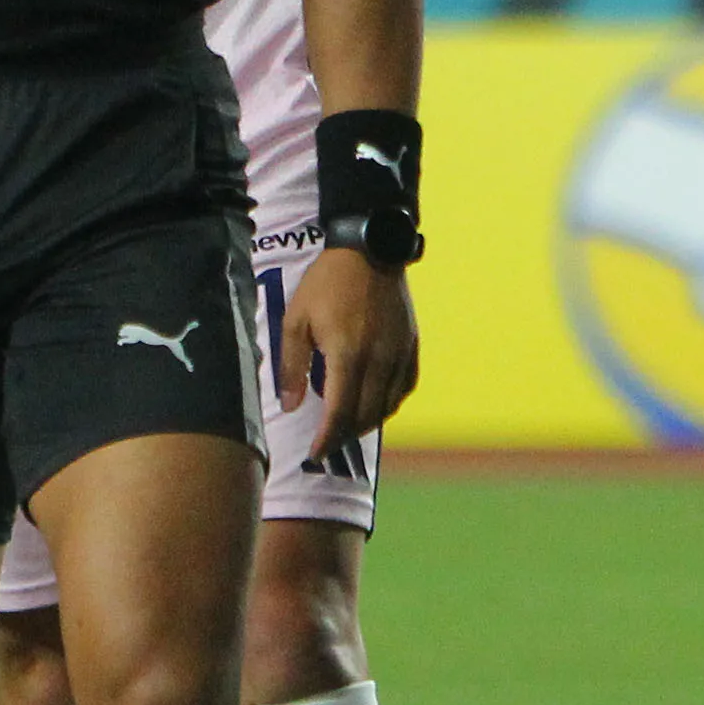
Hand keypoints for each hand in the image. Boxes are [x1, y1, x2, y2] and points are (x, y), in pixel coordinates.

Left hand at [277, 246, 418, 447]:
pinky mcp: (411, 346)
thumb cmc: (327, 283)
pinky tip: (372, 404)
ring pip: (387, 407)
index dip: (327, 440)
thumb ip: (292, 367)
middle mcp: (379, 361)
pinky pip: (403, 389)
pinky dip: (387, 404)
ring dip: (365, 423)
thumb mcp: (296, 320)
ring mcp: (399, 354)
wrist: (370, 250)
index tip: (315, 454)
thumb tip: (291, 407)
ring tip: (345, 427)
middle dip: (343, 436)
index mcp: (348, 355)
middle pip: (364, 417)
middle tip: (326, 443)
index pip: (339, 414)